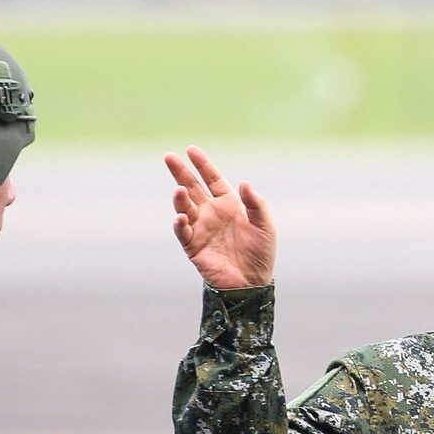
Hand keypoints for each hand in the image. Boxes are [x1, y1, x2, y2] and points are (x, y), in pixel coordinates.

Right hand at [166, 145, 276, 289]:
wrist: (252, 284)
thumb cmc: (260, 254)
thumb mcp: (265, 226)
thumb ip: (256, 204)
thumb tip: (244, 183)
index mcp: (228, 205)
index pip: (212, 179)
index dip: (202, 164)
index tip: (191, 149)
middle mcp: (211, 213)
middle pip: (192, 188)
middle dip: (180, 173)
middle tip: (168, 156)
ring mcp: (200, 229)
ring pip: (185, 208)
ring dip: (180, 199)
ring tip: (179, 190)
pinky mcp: (193, 247)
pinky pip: (182, 233)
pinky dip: (180, 225)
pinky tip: (181, 217)